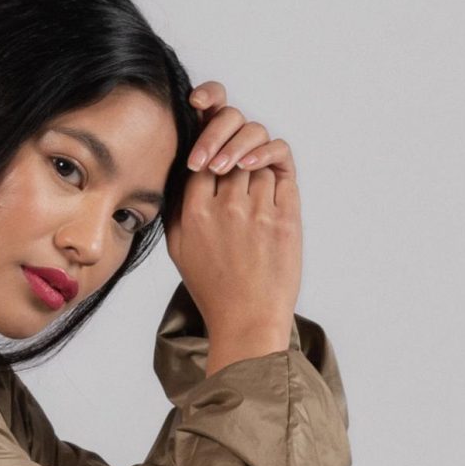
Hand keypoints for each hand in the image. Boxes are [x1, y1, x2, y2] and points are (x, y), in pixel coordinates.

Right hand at [168, 82, 301, 367]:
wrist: (247, 322)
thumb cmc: (214, 287)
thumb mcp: (179, 247)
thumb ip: (178, 205)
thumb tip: (184, 166)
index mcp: (193, 212)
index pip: (201, 153)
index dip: (208, 143)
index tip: (213, 151)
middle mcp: (225, 207)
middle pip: (231, 149)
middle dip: (234, 148)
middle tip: (235, 163)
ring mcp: (258, 211)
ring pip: (258, 158)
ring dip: (256, 163)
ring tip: (251, 185)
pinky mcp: (286, 217)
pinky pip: (282, 170)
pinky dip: (276, 167)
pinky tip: (269, 180)